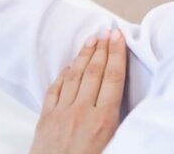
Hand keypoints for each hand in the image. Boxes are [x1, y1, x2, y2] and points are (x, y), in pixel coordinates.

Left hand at [30, 30, 126, 153]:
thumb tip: (127, 105)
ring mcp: (62, 112)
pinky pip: (56, 88)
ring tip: (92, 39)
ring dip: (84, 55)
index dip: (116, 55)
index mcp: (103, 121)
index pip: (113, 79)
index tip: (118, 37)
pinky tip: (71, 65)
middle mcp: (82, 112)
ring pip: (75, 76)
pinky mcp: (46, 116)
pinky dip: (65, 73)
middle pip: (95, 72)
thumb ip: (119, 124)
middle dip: (102, 49)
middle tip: (107, 30)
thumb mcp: (114, 147)